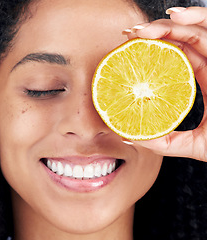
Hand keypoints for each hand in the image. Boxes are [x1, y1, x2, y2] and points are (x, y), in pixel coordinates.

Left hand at [123, 6, 206, 161]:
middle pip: (181, 43)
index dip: (152, 53)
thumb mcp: (188, 144)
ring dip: (167, 26)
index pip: (174, 61)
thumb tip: (127, 135)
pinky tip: (176, 16)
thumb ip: (161, 140)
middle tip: (130, 35)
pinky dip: (197, 19)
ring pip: (195, 33)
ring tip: (142, 30)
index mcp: (198, 86)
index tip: (128, 51)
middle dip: (154, 35)